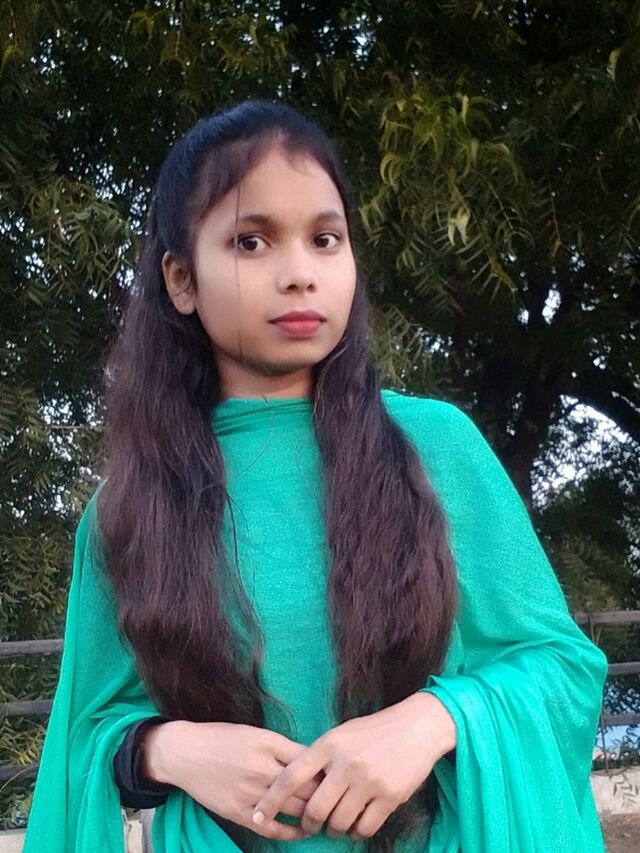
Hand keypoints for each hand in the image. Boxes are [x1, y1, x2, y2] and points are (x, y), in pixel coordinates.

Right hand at [143, 720, 323, 841]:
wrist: (185, 753)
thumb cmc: (222, 738)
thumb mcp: (255, 733)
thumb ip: (282, 747)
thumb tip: (313, 760)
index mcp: (269, 743)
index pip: (309, 759)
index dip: (326, 770)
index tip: (337, 775)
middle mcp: (263, 768)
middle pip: (307, 787)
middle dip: (326, 795)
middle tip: (339, 799)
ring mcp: (251, 792)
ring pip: (294, 809)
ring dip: (313, 815)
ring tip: (326, 816)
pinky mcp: (239, 812)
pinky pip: (271, 828)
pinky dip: (290, 833)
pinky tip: (301, 832)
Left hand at [251, 692, 455, 840]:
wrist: (416, 727)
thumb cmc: (374, 730)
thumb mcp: (342, 734)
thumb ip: (321, 756)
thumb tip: (297, 783)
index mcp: (329, 745)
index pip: (291, 777)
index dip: (272, 799)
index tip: (259, 814)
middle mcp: (346, 764)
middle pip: (314, 809)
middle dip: (308, 824)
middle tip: (310, 825)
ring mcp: (368, 782)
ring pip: (338, 823)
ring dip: (333, 830)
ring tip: (335, 825)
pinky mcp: (389, 797)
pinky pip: (364, 828)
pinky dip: (356, 832)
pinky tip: (356, 824)